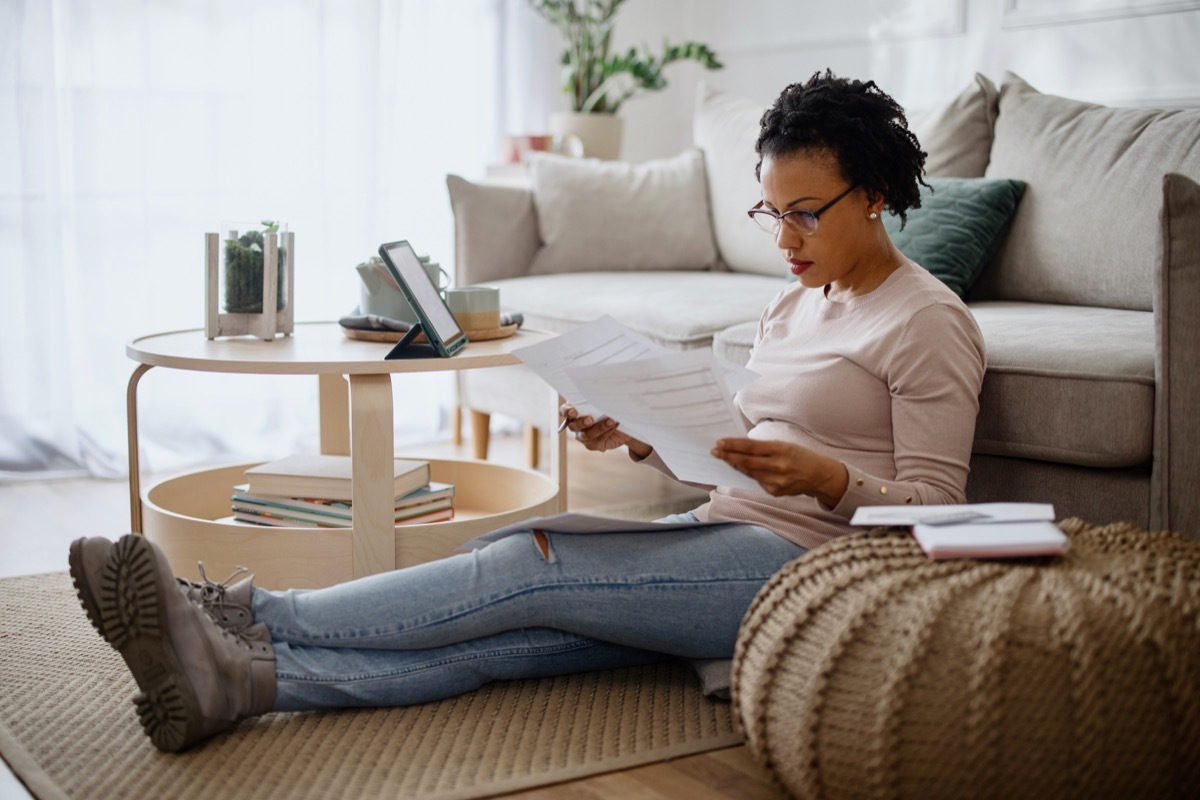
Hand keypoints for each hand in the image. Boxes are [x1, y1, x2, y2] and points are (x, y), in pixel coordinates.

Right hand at [559, 403, 650, 457]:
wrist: (625, 420)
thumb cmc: (611, 406)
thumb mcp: (605, 398)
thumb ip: (598, 396)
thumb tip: (597, 389)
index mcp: (575, 410)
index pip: (565, 411)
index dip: (567, 412)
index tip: (573, 411)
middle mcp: (576, 425)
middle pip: (573, 426)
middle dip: (581, 422)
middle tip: (591, 419)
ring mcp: (584, 436)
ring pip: (586, 435)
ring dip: (599, 427)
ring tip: (611, 420)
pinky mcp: (594, 444)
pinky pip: (596, 442)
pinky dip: (606, 433)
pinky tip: (614, 426)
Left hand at [711, 437, 847, 506]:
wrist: (819, 475)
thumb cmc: (800, 456)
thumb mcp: (784, 445)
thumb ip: (764, 447)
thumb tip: (739, 446)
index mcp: (781, 450)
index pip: (751, 447)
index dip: (733, 445)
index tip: (720, 442)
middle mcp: (778, 466)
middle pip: (746, 462)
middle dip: (728, 456)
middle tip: (714, 452)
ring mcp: (776, 481)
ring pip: (749, 473)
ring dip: (735, 465)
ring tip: (724, 458)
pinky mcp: (775, 492)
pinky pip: (757, 481)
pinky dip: (749, 474)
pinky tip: (741, 468)